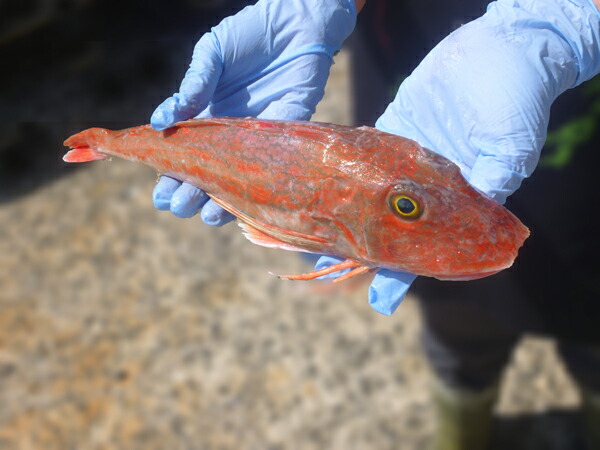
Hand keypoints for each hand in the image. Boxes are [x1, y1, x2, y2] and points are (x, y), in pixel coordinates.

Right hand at [151, 0, 356, 223]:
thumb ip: (192, 86)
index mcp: (204, 119)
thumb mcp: (212, 54)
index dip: (166, 175)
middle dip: (185, 195)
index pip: (179, 155)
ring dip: (217, 203)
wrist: (296, 24)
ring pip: (234, 185)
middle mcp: (228, 138)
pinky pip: (269, 171)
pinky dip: (253, 189)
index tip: (159, 192)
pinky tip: (237, 202)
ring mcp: (256, 142)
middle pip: (202, 178)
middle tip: (177, 202)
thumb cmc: (250, 36)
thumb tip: (161, 121)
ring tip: (204, 212)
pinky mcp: (285, 139)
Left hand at [320, 0, 599, 314]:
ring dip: (351, 216)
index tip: (381, 297)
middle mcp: (432, 185)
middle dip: (370, 252)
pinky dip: (348, 174)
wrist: (502, 48)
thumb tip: (474, 218)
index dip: (407, 271)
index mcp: (461, 197)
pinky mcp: (395, 130)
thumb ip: (491, 180)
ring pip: (374, 196)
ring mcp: (410, 159)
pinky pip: (368, 156)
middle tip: (337, 273)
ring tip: (323, 240)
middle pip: (396, 227)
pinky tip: (327, 190)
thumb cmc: (517, 98)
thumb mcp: (510, 146)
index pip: (431, 244)